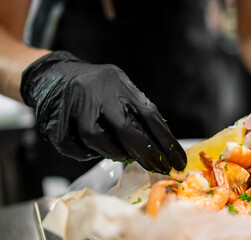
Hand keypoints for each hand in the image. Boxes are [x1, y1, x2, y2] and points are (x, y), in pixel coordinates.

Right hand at [21, 51, 185, 172]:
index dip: (166, 142)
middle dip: (146, 153)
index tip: (178, 161)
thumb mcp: (121, 87)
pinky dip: (86, 154)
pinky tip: (94, 150)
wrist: (55, 75)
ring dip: (114, 153)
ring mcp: (74, 106)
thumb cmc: (97, 87)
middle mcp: (97, 93)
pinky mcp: (55, 120)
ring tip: (124, 156)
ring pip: (97, 139)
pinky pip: (72, 146)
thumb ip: (137, 109)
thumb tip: (161, 142)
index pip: (149, 115)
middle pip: (125, 129)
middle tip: (159, 168)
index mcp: (118, 84)